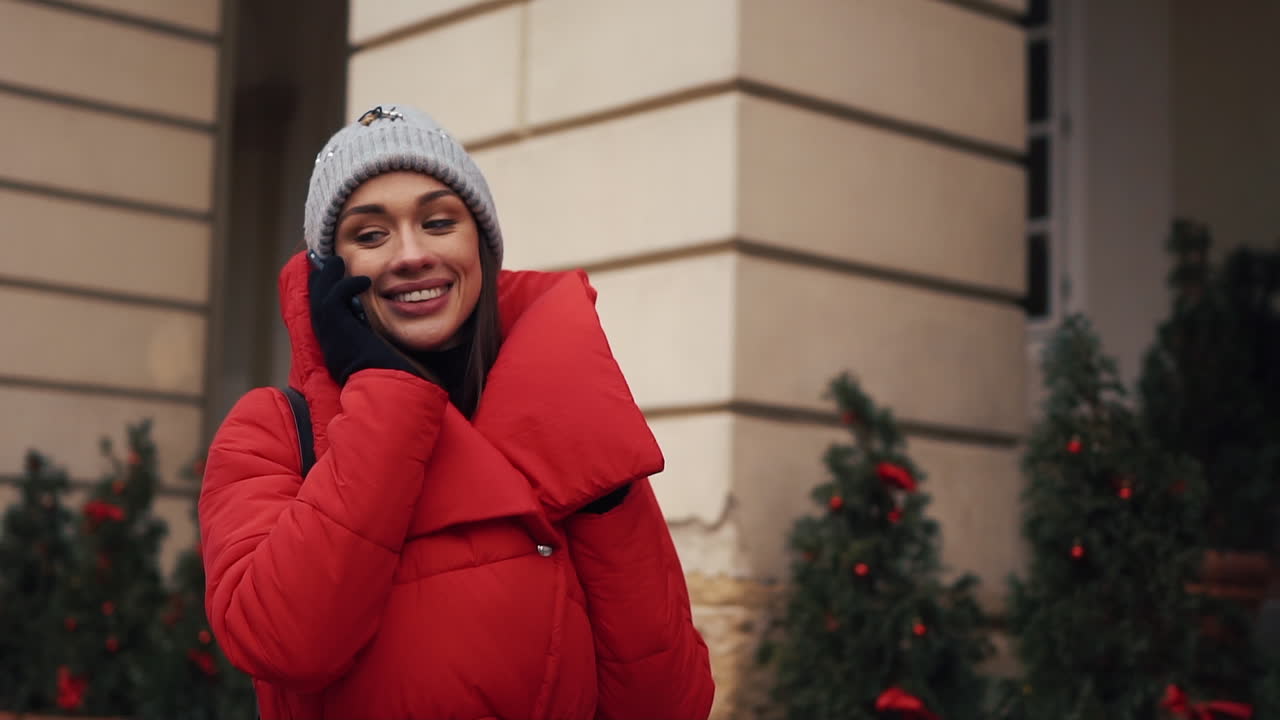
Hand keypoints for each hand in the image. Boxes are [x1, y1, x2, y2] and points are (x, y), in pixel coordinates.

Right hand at [309, 254, 425, 384]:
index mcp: (334, 343)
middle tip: (329, 262)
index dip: (325, 295)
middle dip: (320, 280)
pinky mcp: (335, 324)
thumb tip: (379, 328)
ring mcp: (328, 330)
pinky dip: (347, 284)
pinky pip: (334, 295)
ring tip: (339, 261)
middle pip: (315, 300)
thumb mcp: (374, 351)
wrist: (382, 385)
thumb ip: (370, 337)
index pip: (322, 313)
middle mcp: (326, 336)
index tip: (332, 279)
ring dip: (328, 275)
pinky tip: (365, 281)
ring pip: (319, 294)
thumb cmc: (385, 372)